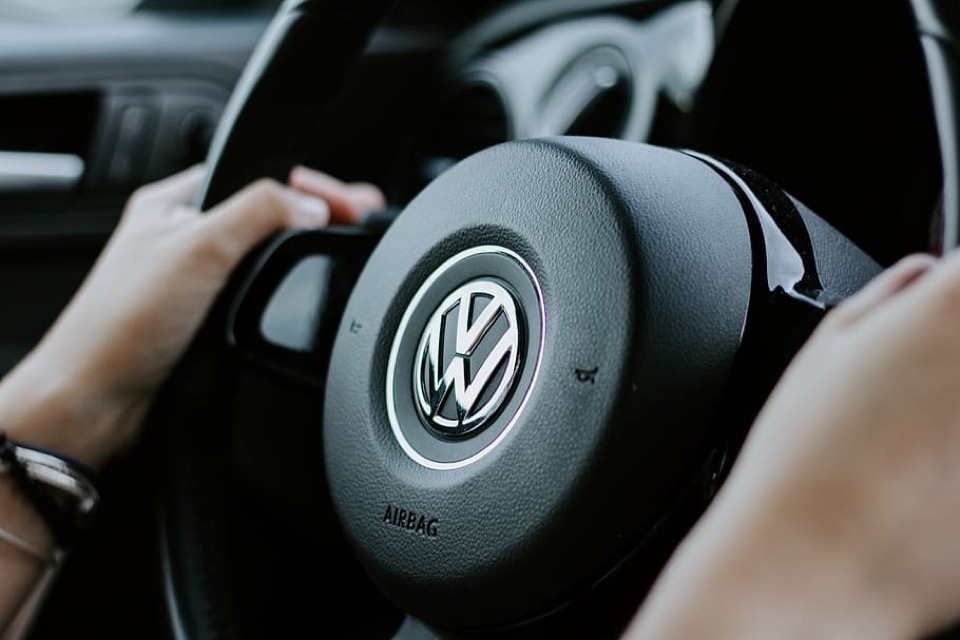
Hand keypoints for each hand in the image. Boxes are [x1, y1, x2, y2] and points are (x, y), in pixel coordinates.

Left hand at [0, 165, 384, 469]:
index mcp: (175, 203)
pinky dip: (283, 290)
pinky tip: (301, 293)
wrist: (99, 402)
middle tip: (359, 218)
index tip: (350, 200)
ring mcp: (196, 281)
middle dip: (314, 213)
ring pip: (263, 256)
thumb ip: (260, 212)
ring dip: (299, 254)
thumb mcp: (199, 247)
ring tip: (340, 246)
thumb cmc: (121, 324)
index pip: (257, 174)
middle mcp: (184, 237)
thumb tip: (313, 204)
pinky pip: (257, 293)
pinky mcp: (206, 319)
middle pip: (265, 213)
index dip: (307, 183)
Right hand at [624, 251, 959, 639]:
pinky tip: (932, 484)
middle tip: (921, 388)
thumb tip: (923, 279)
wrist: (814, 567)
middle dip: (957, 356)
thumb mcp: (828, 344)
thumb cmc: (807, 460)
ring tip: (923, 446)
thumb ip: (894, 295)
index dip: (951, 294)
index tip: (937, 316)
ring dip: (958, 411)